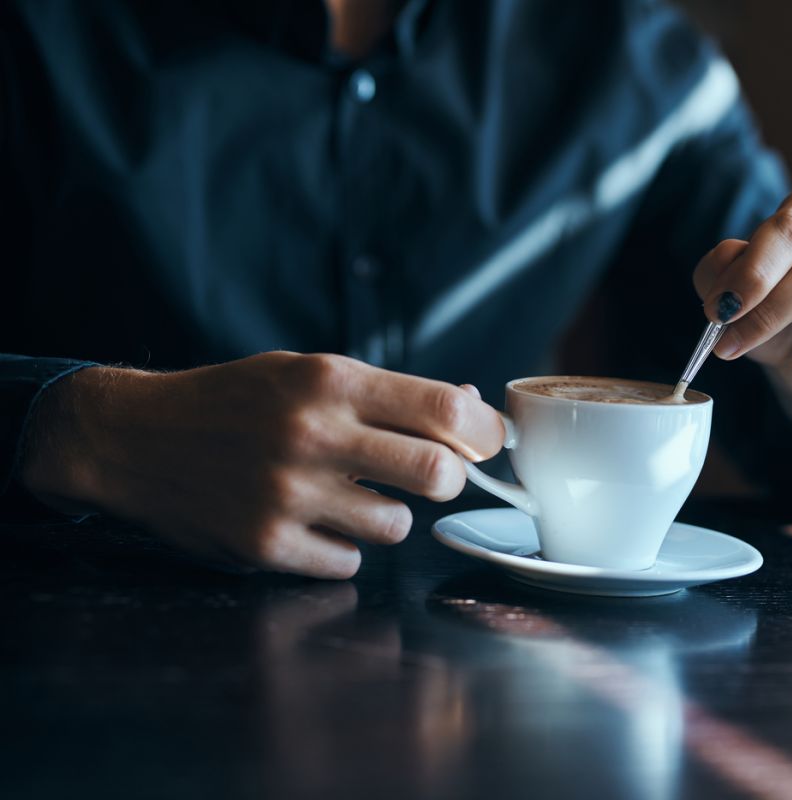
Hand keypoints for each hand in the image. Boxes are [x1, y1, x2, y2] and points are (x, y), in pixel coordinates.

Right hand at [18, 352, 504, 578]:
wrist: (136, 436)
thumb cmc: (234, 400)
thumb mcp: (306, 372)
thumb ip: (387, 393)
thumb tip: (472, 412)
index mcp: (330, 381)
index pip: (446, 409)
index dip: (484, 432)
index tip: (487, 444)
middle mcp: (313, 434)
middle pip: (439, 475)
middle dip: (447, 479)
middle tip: (427, 476)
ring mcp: (288, 494)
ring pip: (397, 526)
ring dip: (388, 517)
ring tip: (350, 497)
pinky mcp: (265, 544)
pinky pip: (347, 562)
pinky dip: (339, 547)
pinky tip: (311, 523)